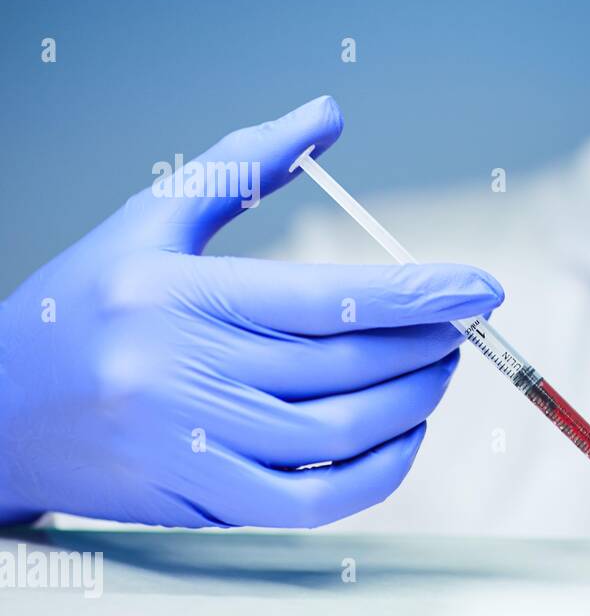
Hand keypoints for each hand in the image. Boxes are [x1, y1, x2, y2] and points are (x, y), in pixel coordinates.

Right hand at [0, 97, 502, 527]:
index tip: (483, 286)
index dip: (421, 292)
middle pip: (349, 368)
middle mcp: (184, 374)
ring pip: (342, 436)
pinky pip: (313, 502)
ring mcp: (190, 446)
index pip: (332, 297)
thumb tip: (329, 113)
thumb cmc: (81, 305)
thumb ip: (243, 162)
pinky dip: (377, 476)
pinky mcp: (197, 502)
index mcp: (180, 297)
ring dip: (414, 404)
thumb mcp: (150, 220)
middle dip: (426, 345)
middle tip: (461, 325)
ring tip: (438, 371)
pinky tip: (402, 439)